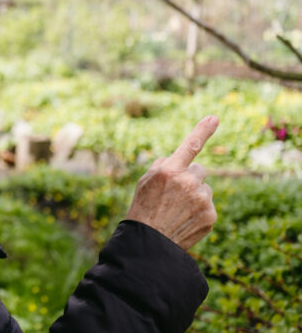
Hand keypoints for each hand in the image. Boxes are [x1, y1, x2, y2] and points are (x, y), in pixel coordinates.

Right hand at [125, 116, 218, 250]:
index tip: (215, 117)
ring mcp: (201, 199)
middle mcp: (188, 182)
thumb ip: (164, 165)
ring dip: (195, 194)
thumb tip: (179, 159)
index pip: (190, 145)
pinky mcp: (211, 215)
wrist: (150, 242)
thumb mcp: (145, 181)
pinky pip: (208, 203)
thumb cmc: (144, 208)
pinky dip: (199, 209)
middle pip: (199, 170)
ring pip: (204, 187)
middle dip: (190, 177)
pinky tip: (185, 219)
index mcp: (169, 171)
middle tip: (174, 194)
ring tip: (177, 210)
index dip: (203, 130)